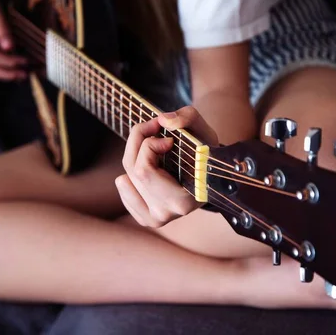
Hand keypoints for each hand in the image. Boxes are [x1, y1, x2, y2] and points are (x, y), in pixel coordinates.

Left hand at [116, 106, 217, 227]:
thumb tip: (163, 120)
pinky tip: (145, 168)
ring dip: (136, 156)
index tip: (167, 136)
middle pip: (134, 172)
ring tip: (154, 149)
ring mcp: (156, 218)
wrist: (210, 175)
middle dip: (140, 143)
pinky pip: (124, 190)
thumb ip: (188, 118)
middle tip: (155, 130)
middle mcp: (169, 212)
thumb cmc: (205, 152)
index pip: (145, 171)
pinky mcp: (147, 218)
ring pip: (127, 178)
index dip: (149, 144)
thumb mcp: (203, 130)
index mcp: (185, 198)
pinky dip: (129, 174)